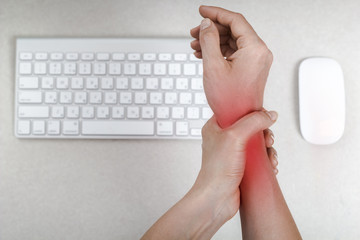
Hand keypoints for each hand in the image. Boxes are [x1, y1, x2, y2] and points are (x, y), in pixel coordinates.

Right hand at [190, 6, 272, 127]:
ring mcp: (256, 60)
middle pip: (234, 30)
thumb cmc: (230, 100)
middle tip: (194, 32)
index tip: (202, 11)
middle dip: (212, 29)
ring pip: (233, 41)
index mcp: (254, 48)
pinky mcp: (251, 67)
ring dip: (214, 41)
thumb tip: (206, 25)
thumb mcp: (213, 66)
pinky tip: (205, 54)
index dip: (216, 13)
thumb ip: (208, 40)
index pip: (235, 20)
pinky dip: (220, 51)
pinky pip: (235, 52)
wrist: (238, 120)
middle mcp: (259, 52)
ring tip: (196, 45)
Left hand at [193, 110, 276, 221]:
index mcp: (215, 127)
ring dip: (268, 149)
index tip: (262, 117)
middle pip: (250, 127)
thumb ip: (253, 121)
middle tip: (267, 140)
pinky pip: (258, 158)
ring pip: (257, 143)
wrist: (217, 199)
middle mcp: (223, 139)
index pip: (236, 110)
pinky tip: (271, 165)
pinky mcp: (240, 166)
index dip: (251, 112)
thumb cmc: (217, 170)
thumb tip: (269, 115)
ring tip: (270, 157)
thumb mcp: (235, 137)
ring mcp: (232, 153)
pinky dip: (267, 161)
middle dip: (264, 133)